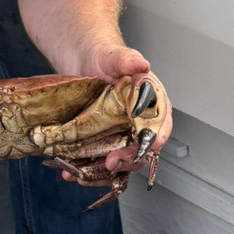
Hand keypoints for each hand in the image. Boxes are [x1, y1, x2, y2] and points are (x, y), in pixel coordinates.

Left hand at [69, 44, 173, 181]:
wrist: (83, 62)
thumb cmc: (105, 58)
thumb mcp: (115, 57)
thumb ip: (128, 60)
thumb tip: (142, 64)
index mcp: (152, 104)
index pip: (160, 126)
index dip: (156, 139)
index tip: (147, 148)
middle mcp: (140, 124)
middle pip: (141, 151)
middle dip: (127, 161)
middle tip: (111, 162)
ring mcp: (122, 136)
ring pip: (121, 163)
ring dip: (103, 174)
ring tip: (83, 175)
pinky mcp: (105, 143)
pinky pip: (100, 164)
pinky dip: (88, 172)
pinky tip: (73, 174)